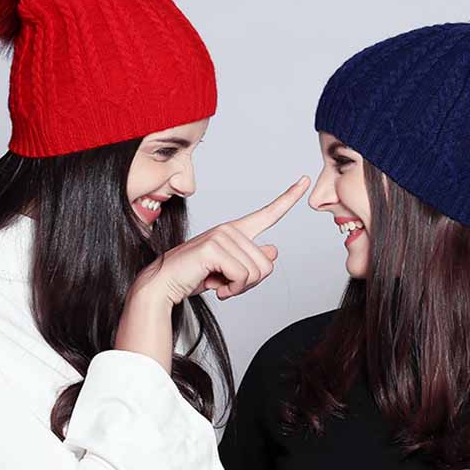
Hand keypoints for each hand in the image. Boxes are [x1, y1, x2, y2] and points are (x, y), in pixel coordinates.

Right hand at [135, 176, 310, 304]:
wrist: (164, 285)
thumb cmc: (194, 276)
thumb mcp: (229, 271)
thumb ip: (251, 261)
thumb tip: (273, 250)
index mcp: (235, 231)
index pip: (268, 213)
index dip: (289, 198)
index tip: (305, 180)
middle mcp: (230, 229)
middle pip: (267, 264)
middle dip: (249, 283)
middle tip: (226, 284)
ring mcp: (221, 236)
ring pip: (256, 272)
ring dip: (239, 288)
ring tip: (219, 283)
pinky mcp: (213, 248)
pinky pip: (242, 277)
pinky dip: (232, 290)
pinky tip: (215, 287)